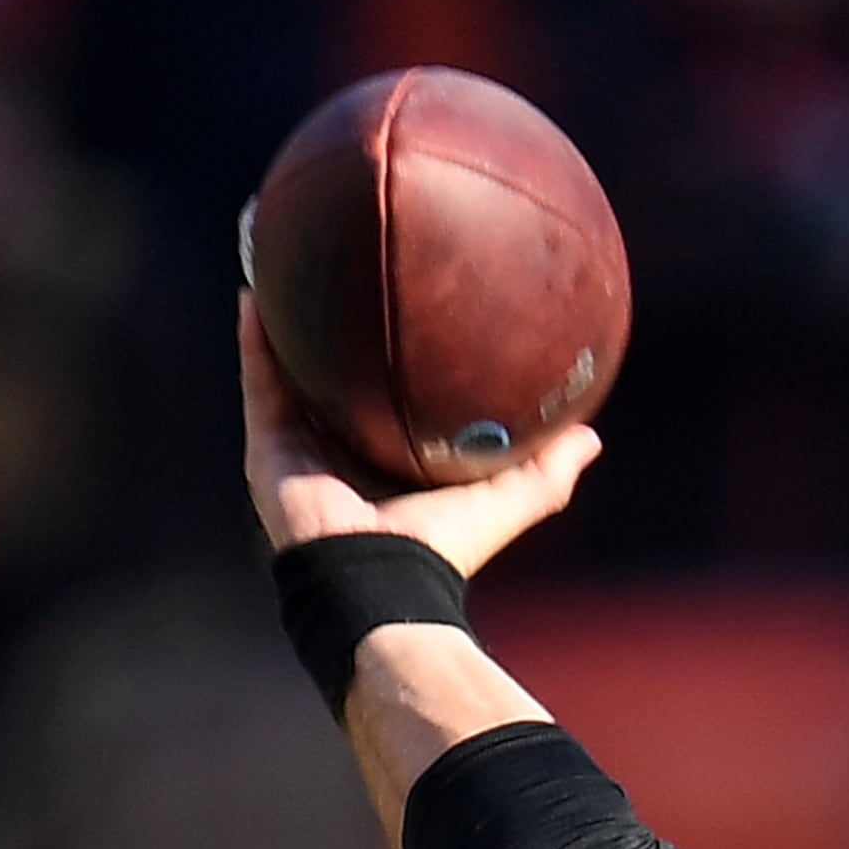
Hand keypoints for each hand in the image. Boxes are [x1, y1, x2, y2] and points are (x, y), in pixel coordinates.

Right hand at [237, 291, 599, 571]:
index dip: (390, 363)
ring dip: (284, 325)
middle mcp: (341, 454)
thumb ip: (548, 468)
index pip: (386, 402)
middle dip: (330, 336)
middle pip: (332, 384)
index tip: (403, 313)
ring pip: (287, 375)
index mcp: (388, 463)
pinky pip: (261, 384)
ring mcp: (300, 452)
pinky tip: (257, 293)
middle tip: (339, 278)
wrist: (384, 581)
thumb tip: (592, 435)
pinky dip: (256, 341)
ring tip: (286, 267)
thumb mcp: (508, 498)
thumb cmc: (445, 547)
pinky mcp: (269, 450)